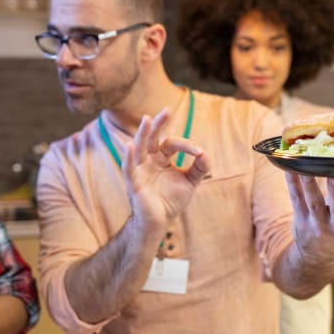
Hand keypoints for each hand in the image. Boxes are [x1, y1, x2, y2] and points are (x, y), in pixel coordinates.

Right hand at [123, 110, 210, 231]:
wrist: (160, 222)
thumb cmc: (171, 200)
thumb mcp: (190, 182)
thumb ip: (200, 167)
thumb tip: (205, 153)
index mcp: (162, 157)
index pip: (173, 143)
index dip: (187, 145)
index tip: (200, 153)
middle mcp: (149, 159)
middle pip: (153, 137)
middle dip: (159, 124)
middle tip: (167, 111)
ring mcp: (140, 169)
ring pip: (140, 147)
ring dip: (143, 133)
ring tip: (147, 119)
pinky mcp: (133, 181)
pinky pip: (128, 167)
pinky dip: (128, 157)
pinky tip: (130, 145)